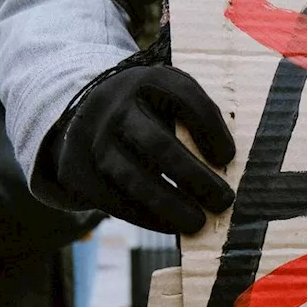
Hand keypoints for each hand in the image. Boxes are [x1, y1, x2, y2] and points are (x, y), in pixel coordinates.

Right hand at [52, 65, 236, 233]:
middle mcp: (115, 106)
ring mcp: (92, 139)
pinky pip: (114, 200)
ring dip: (170, 204)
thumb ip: (196, 119)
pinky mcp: (77, 171)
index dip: (210, 129)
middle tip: (223, 201)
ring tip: (198, 222)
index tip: (229, 158)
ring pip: (132, 178)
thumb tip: (228, 168)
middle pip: (158, 144)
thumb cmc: (147, 110)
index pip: (185, 99)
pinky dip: (146, 217)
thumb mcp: (169, 97)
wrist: (82, 114)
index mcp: (148, 81)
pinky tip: (171, 225)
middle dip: (195, 177)